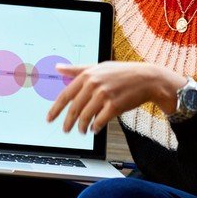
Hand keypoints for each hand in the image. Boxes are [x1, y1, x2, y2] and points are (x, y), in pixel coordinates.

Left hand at [46, 61, 185, 133]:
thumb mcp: (98, 66)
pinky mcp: (114, 106)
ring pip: (85, 117)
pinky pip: (99, 121)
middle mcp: (94, 84)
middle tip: (65, 129)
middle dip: (68, 122)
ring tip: (82, 131)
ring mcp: (104, 95)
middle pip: (74, 108)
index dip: (56, 109)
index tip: (49, 118)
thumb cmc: (122, 72)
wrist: (146, 79)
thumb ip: (77, 69)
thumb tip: (57, 68)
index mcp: (87, 75)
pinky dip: (95, 127)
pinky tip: (95, 129)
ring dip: (82, 127)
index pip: (65, 95)